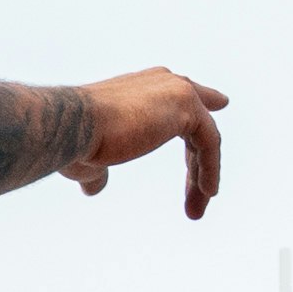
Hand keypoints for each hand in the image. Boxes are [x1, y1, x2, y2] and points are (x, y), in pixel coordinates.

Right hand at [75, 69, 228, 216]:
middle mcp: (162, 82)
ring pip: (204, 138)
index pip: (178, 97)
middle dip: (201, 160)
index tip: (220, 104)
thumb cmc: (76, 141)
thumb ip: (98, 172)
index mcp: (141, 88)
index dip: (196, 110)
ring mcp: (177, 91)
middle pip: (197, 119)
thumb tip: (93, 188)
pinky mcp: (187, 106)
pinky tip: (207, 193)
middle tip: (206, 191)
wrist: (72, 127)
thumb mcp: (91, 160)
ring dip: (201, 176)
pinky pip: (210, 144)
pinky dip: (210, 169)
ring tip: (196, 209)